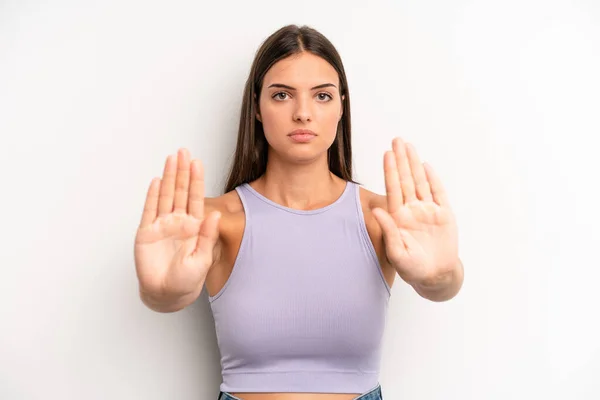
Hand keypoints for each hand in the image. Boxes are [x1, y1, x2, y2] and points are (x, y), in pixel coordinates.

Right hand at [134, 149, 220, 296]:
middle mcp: (179, 222)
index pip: (195, 198)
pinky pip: (149, 210)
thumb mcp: (202, 258)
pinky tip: (156, 181)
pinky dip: (152, 196)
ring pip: (165, 196)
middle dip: (182, 171)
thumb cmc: (187, 280)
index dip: (196, 180)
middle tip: (183, 152)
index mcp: (194, 227)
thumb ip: (207, 236)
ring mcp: (162, 226)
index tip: (197, 163)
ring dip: (168, 177)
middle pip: (180, 191)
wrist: (167, 294)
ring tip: (171, 159)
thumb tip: (215, 214)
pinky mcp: (147, 233)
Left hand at [372, 137, 458, 287]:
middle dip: (402, 159)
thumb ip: (388, 230)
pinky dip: (433, 179)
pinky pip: (438, 193)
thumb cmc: (413, 268)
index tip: (387, 154)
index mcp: (399, 217)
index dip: (390, 171)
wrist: (436, 276)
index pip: (393, 189)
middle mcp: (412, 210)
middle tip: (397, 140)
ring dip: (414, 164)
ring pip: (420, 182)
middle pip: (405, 180)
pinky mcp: (443, 215)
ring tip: (409, 146)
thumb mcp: (397, 253)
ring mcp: (428, 211)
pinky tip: (426, 166)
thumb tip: (376, 210)